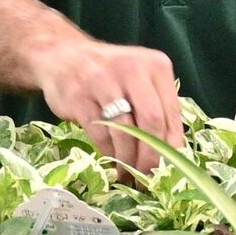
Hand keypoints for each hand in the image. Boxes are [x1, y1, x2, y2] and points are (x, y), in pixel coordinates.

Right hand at [35, 37, 185, 166]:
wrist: (63, 56)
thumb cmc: (109, 76)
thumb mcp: (139, 82)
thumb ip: (158, 109)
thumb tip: (173, 155)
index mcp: (155, 66)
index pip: (171, 114)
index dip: (171, 147)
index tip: (168, 171)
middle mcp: (132, 69)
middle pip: (151, 122)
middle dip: (150, 157)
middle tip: (147, 177)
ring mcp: (103, 81)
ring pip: (125, 132)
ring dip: (128, 160)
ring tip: (127, 174)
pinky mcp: (79, 97)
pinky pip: (100, 134)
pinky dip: (108, 153)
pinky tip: (111, 161)